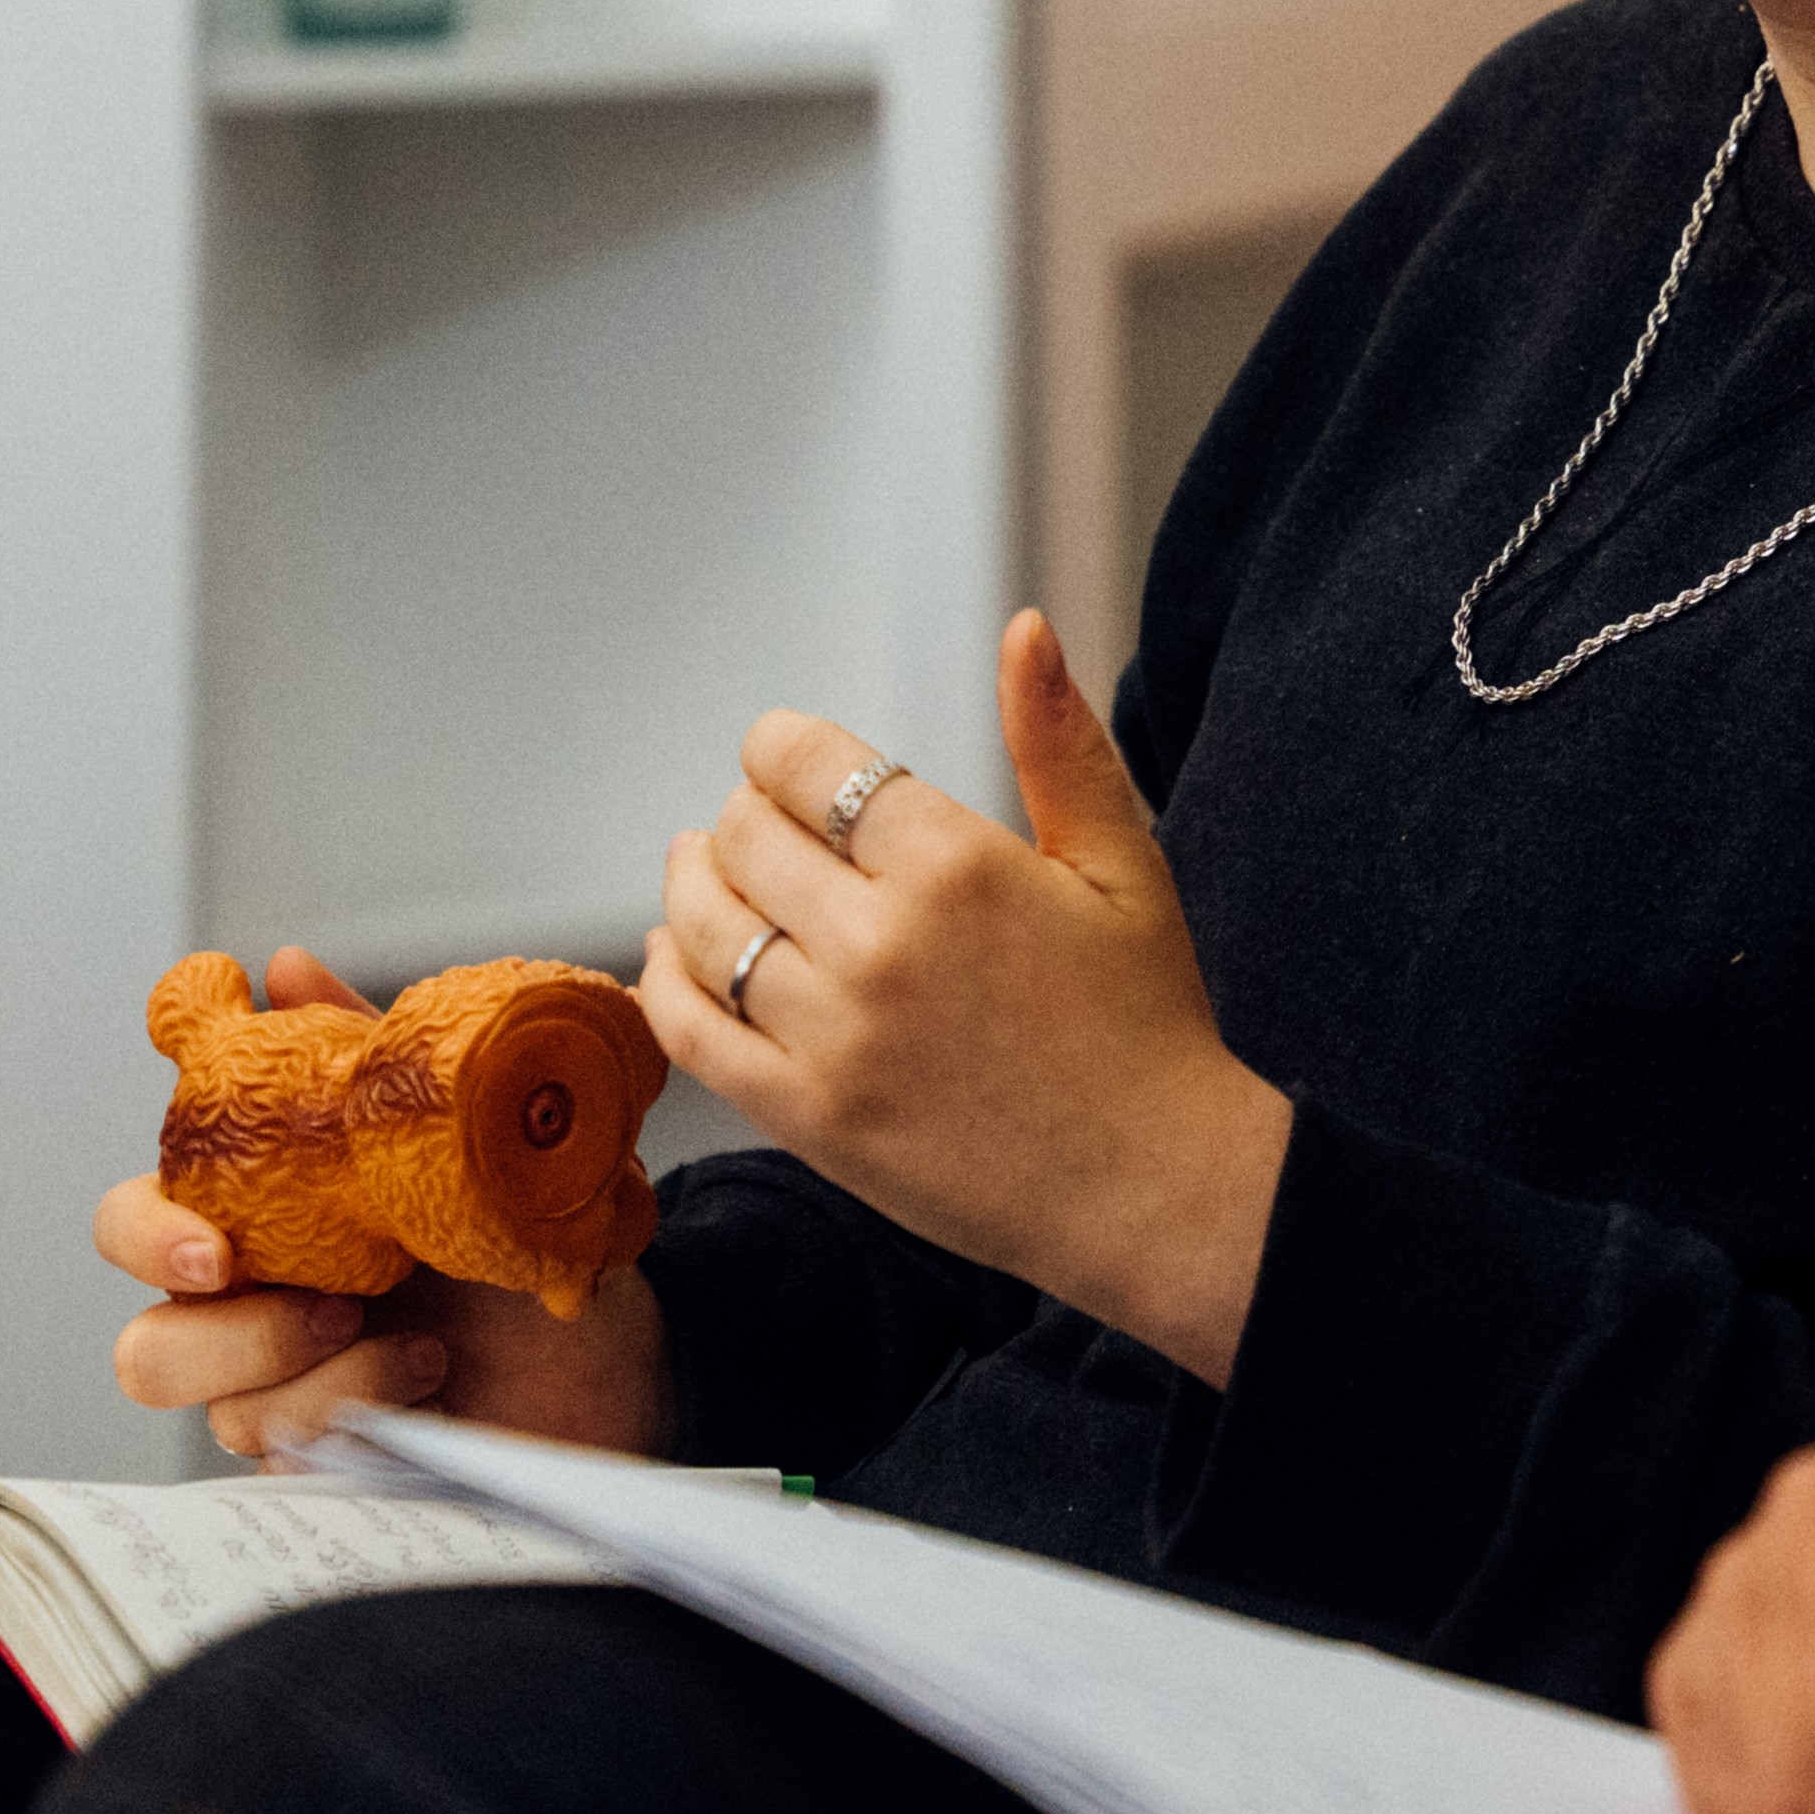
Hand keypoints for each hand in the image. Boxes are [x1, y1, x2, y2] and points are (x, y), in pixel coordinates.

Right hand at [102, 949, 671, 1464]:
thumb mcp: (455, 1135)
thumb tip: (286, 967)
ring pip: (218, 1413)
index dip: (147, 1236)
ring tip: (419, 1347)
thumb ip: (365, 1058)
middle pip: (145, 1347)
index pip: (135, 1225)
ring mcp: (279, 1396)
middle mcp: (248, 1315)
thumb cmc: (521, 1238)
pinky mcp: (323, 1461)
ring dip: (315, 1377)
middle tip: (333, 1306)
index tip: (214, 1248)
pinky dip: (365, 1414)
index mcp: (257, 1225)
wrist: (611, 1345)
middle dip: (227, 1334)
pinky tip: (435, 1388)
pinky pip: (292, 1459)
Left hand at [642, 613, 1291, 1383]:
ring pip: (705, 922)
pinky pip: (690, 1025)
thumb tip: (1024, 627)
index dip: (779, 745)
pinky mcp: (806, 1115)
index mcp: (958, 865)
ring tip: (706, 867)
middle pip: (746, 835)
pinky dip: (665, 977)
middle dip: (744, 812)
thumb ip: (1059, 741)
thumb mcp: (1122, 863)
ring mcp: (835, 1035)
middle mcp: (882, 943)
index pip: (809, 764)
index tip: (782, 754)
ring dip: (693, 881)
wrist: (1148, 1186)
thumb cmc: (1144, 1018)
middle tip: (760, 820)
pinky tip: (681, 954)